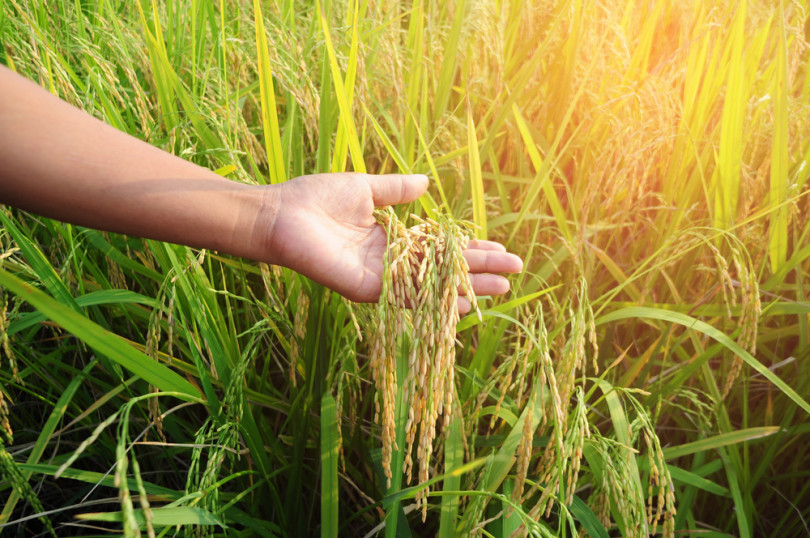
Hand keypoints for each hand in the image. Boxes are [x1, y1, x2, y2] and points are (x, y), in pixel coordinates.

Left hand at [265, 172, 522, 313]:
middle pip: (443, 268)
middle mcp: (390, 262)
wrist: (280, 214)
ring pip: (432, 286)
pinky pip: (406, 298)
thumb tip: (427, 182)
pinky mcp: (366, 288)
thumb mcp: (364, 189)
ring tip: (502, 287)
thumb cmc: (314, 199)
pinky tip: (462, 301)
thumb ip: (395, 191)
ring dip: (466, 287)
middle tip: (514, 271)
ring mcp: (380, 277)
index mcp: (391, 238)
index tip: (499, 246)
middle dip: (479, 269)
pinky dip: (434, 300)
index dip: (469, 247)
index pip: (439, 246)